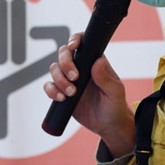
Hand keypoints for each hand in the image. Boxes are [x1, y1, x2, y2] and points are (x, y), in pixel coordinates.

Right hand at [43, 33, 135, 156]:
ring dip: (59, 79)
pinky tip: (61, 98)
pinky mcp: (61, 92)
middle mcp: (80, 67)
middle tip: (74, 77)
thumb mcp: (115, 92)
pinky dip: (51, 90)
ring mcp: (69, 80)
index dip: (74, 40)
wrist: (108, 125)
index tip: (73, 47)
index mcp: (94, 62)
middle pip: (64, 54)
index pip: (82, 43)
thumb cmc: (115, 105)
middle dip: (65, 63)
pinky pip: (49, 86)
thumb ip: (106, 78)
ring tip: (71, 93)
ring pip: (54, 69)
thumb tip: (98, 61)